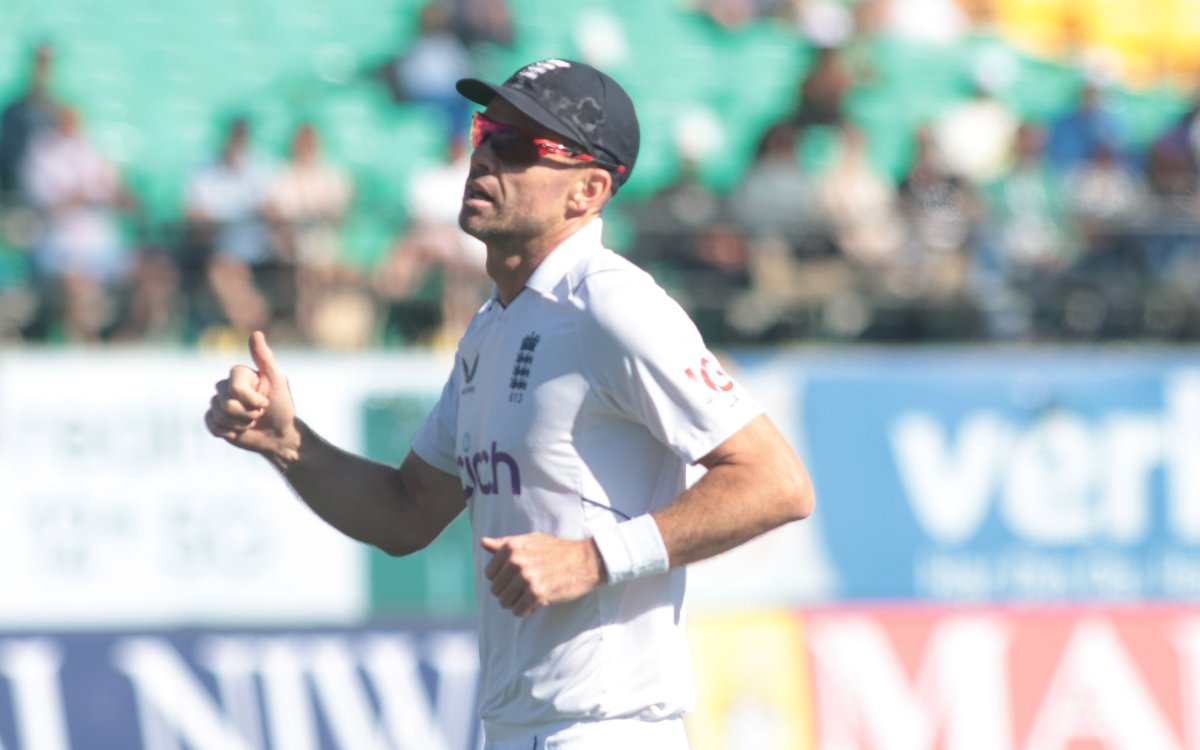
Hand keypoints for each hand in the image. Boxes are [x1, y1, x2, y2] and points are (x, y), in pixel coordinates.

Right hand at [203, 331, 299, 464]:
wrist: (278, 434)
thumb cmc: (282, 406)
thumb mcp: (278, 382)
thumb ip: (265, 358)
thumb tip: (256, 333)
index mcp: (238, 374)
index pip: (235, 388)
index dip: (252, 400)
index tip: (266, 402)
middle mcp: (225, 386)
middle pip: (226, 404)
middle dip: (248, 414)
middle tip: (259, 414)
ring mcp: (218, 403)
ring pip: (219, 416)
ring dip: (240, 425)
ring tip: (251, 421)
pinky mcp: (214, 419)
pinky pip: (212, 426)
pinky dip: (230, 432)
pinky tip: (240, 429)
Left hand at [481, 533, 604, 616]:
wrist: (586, 560)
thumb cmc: (558, 550)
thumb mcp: (531, 540)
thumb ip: (505, 543)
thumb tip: (483, 543)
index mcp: (512, 547)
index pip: (489, 573)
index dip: (502, 579)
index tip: (515, 579)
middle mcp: (516, 561)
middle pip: (496, 590)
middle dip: (509, 593)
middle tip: (525, 590)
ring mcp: (526, 577)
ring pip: (505, 602)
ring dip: (516, 603)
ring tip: (530, 596)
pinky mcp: (537, 593)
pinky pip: (519, 611)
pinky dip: (526, 610)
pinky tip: (537, 603)